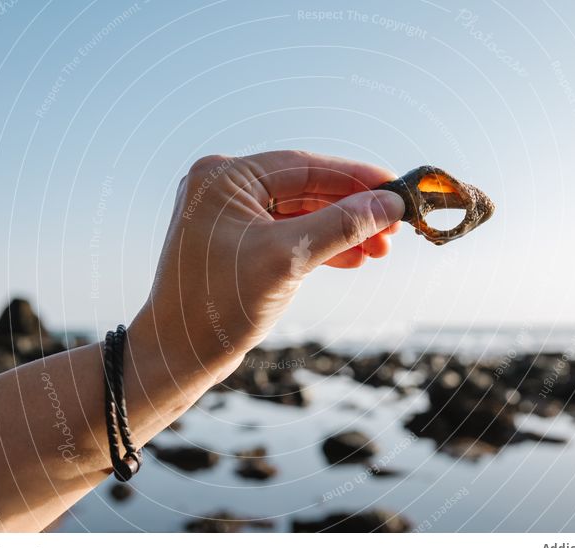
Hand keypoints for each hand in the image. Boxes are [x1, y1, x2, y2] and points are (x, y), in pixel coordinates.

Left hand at [130, 150, 404, 387]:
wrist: (178, 355)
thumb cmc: (219, 306)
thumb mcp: (287, 260)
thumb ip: (340, 226)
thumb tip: (389, 204)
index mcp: (224, 177)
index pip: (305, 166)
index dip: (356, 178)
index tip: (396, 190)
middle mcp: (223, 188)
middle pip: (305, 189)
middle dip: (351, 211)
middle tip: (394, 229)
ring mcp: (228, 216)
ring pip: (300, 214)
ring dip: (340, 231)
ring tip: (379, 250)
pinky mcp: (236, 244)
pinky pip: (288, 235)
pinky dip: (319, 247)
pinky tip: (352, 260)